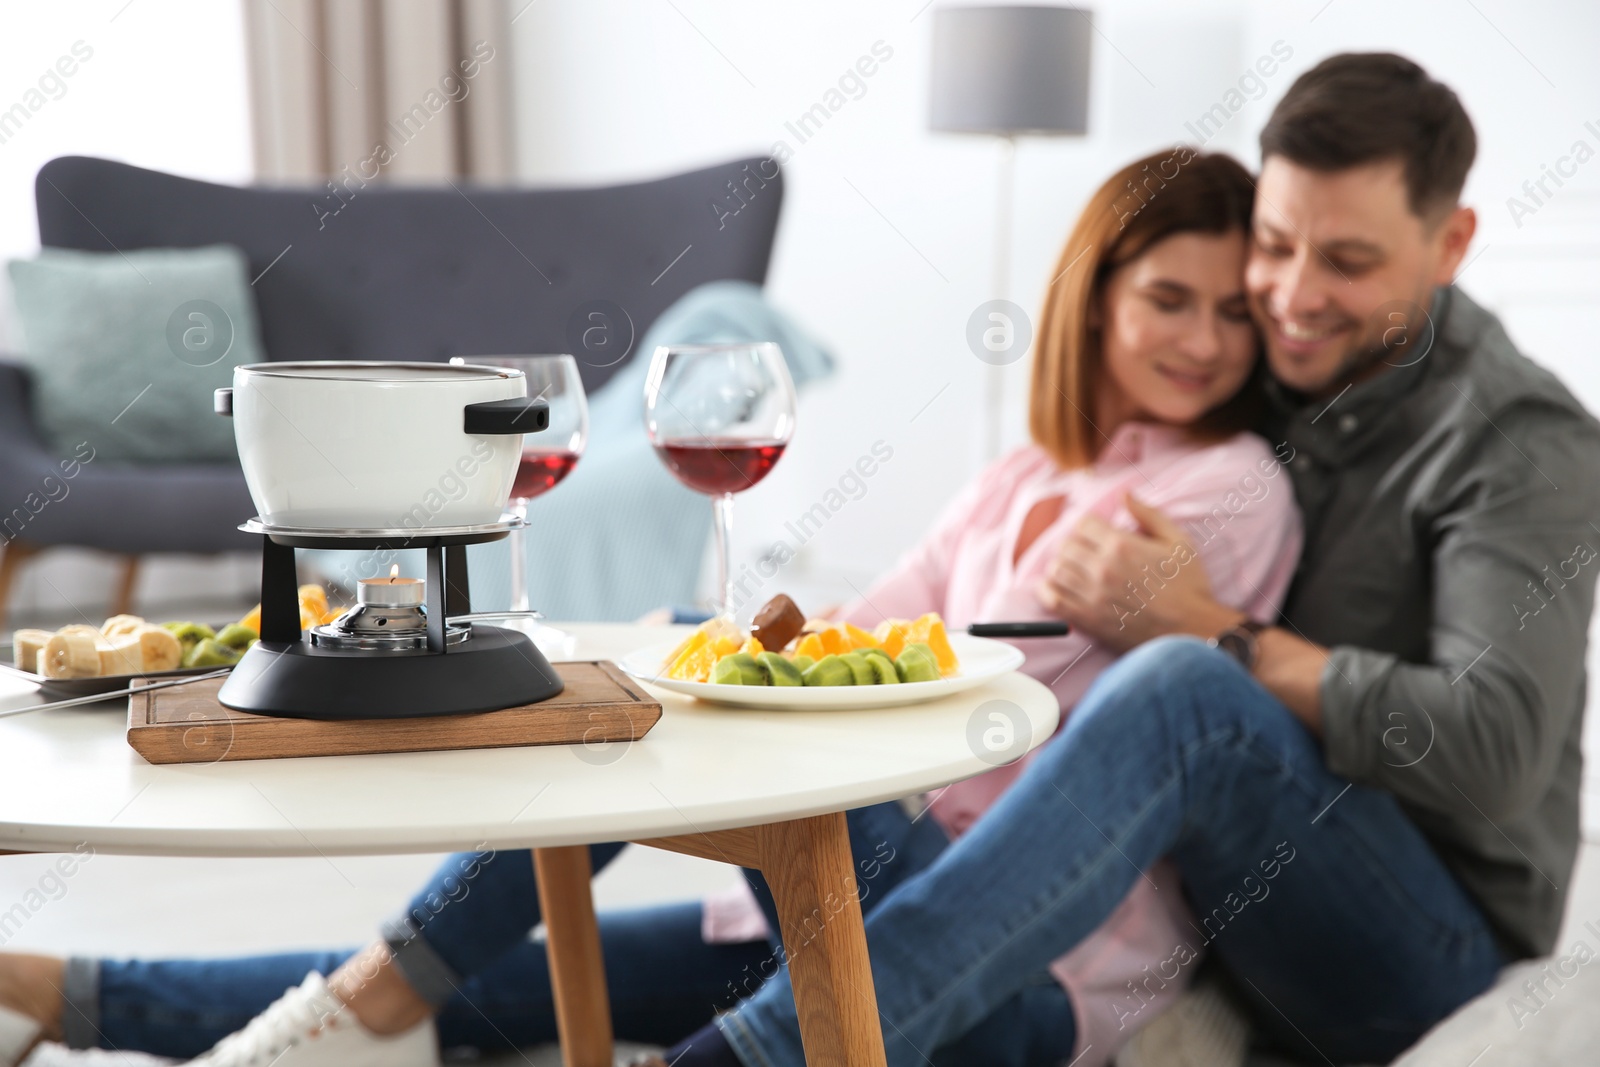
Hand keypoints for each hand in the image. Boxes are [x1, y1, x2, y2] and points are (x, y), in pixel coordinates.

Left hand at [1037, 494, 1241, 651]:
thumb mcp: (1178, 542)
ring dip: (1060, 566)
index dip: (1088, 526)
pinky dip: (1047, 591)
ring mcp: (1093, 596)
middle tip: (1083, 552)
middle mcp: (1103, 569)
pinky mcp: (1088, 620)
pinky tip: (1054, 587)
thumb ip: (1149, 515)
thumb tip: (1125, 494)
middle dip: (1073, 544)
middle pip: (1066, 546)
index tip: (1095, 534)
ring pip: (1055, 571)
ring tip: (1072, 568)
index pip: (1083, 524)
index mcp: (1122, 545)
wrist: (1191, 630)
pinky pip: (1053, 601)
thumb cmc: (1188, 586)